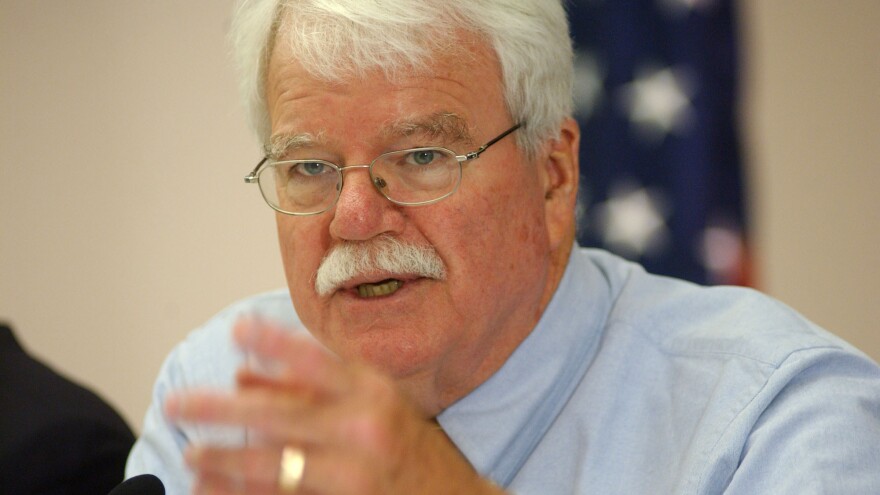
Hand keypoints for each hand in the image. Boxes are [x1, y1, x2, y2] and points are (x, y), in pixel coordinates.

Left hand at [165, 320, 504, 494]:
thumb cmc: (408, 445)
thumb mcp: (371, 402)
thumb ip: (310, 385)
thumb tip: (244, 373)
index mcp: (373, 393)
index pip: (316, 359)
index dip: (274, 341)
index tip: (237, 328)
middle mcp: (364, 428)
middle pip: (280, 415)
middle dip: (221, 409)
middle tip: (177, 404)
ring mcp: (353, 472)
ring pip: (274, 464)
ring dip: (225, 459)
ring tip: (192, 452)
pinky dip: (243, 492)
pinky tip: (213, 487)